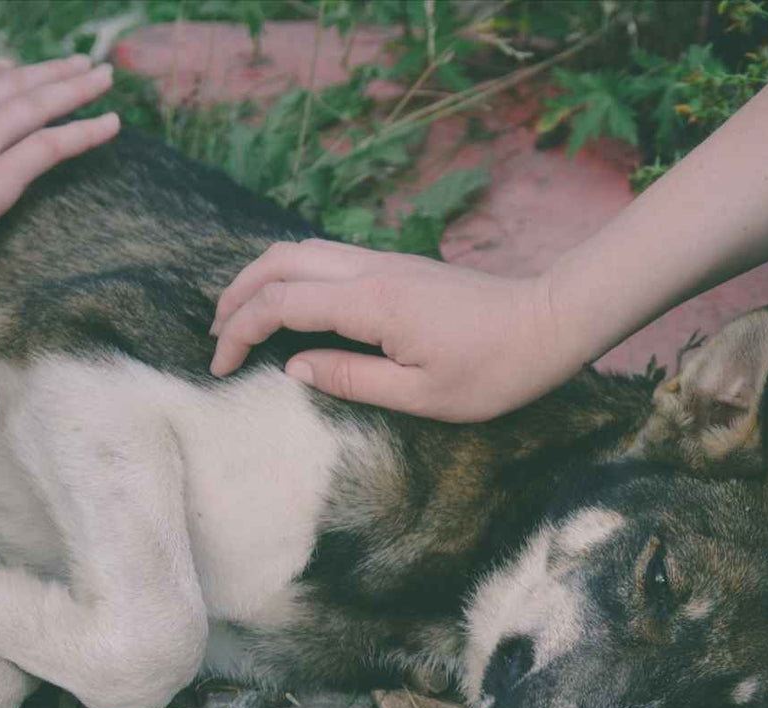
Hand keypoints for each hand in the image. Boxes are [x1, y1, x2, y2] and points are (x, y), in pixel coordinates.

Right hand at [210, 239, 581, 421]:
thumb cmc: (495, 370)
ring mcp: (386, 262)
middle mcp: (371, 271)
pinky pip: (330, 257)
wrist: (550, 324)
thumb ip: (351, 379)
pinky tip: (292, 304)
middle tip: (217, 337)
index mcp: (371, 304)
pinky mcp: (400, 266)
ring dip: (263, 278)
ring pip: (303, 250)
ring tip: (242, 317)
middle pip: (280, 262)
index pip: (280, 305)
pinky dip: (295, 274)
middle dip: (237, 295)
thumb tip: (293, 369)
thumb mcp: (422, 396)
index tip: (221, 368)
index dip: (239, 333)